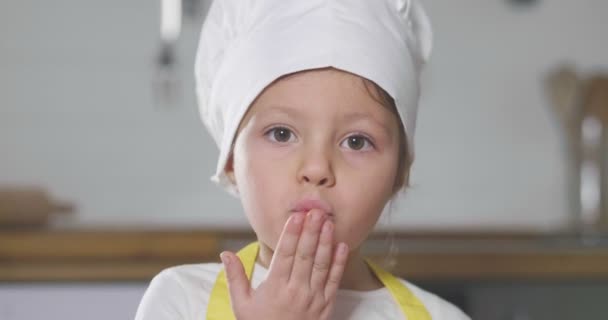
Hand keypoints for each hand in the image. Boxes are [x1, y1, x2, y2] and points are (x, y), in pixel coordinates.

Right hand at [219, 209, 348, 319]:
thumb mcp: (242, 305)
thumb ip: (235, 277)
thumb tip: (225, 253)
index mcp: (275, 288)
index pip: (285, 254)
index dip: (291, 234)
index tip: (295, 216)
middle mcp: (296, 291)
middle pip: (305, 255)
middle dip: (311, 231)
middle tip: (315, 211)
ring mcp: (313, 299)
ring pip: (321, 265)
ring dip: (326, 242)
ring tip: (328, 222)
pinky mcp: (326, 306)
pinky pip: (334, 281)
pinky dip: (338, 263)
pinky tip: (341, 246)